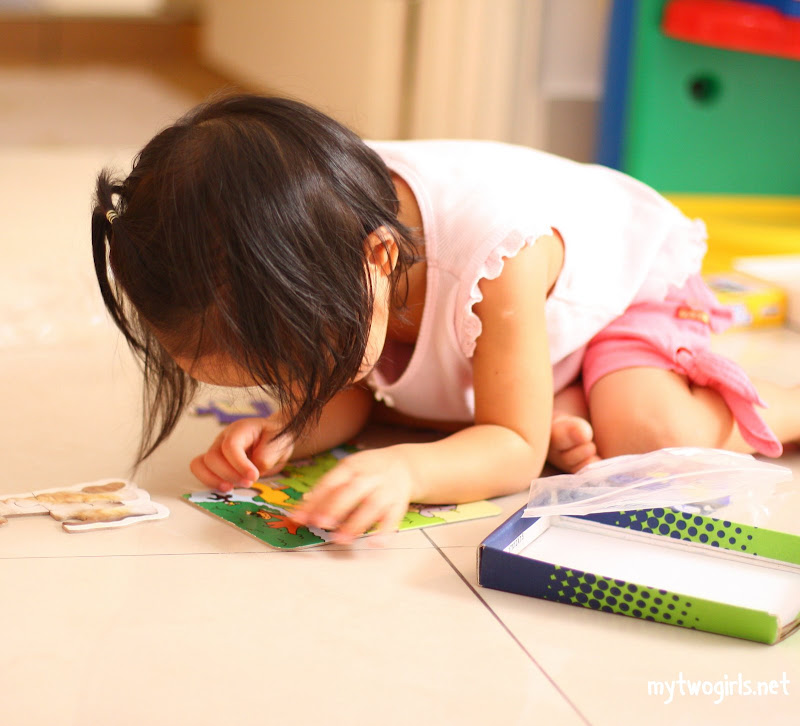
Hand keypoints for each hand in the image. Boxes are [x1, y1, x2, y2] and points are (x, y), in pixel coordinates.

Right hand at [190, 416, 293, 491]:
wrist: (273, 440)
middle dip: (229, 475)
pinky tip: (226, 487)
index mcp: (240, 429)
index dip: (239, 464)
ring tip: (232, 488)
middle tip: (248, 483)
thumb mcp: (279, 445)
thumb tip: (252, 472)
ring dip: (215, 480)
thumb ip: (266, 457)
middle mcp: (223, 438)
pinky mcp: (214, 462)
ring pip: (201, 464)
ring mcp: (216, 449)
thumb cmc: (274, 439)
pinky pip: (200, 471)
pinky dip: (209, 482)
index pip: (230, 445)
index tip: (253, 477)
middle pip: (213, 457)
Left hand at [290, 447, 416, 544]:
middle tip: (320, 524)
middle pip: (353, 490)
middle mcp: (369, 476)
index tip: (301, 517)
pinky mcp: (399, 503)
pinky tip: (375, 542)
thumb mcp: (346, 471)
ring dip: (356, 523)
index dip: (316, 500)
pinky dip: (385, 530)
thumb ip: (325, 491)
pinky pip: (394, 517)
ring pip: (372, 505)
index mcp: (351, 467)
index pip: (331, 482)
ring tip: (340, 540)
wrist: (403, 464)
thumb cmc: (366, 471)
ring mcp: (386, 489)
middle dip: (336, 507)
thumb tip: (300, 513)